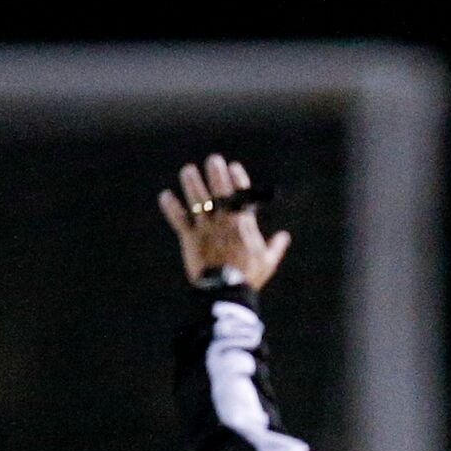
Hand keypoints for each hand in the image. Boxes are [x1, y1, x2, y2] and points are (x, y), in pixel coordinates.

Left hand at [155, 154, 290, 289]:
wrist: (227, 290)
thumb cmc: (249, 276)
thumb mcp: (267, 261)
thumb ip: (275, 246)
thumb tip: (285, 236)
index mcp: (243, 224)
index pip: (241, 195)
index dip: (237, 179)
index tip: (234, 167)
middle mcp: (224, 221)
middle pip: (219, 191)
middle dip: (216, 173)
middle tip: (213, 160)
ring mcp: (206, 228)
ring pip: (198, 200)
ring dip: (192, 183)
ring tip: (188, 170)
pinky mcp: (190, 238)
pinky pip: (178, 219)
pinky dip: (171, 207)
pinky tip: (166, 196)